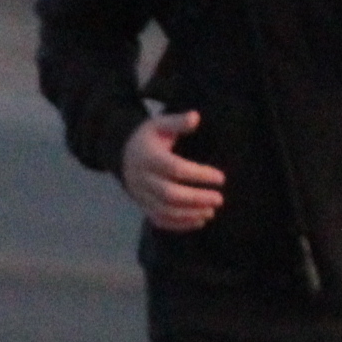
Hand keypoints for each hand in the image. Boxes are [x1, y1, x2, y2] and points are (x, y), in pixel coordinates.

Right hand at [121, 109, 225, 231]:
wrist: (121, 155)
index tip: (220, 178)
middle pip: (170, 194)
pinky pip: (160, 220)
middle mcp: (142, 179)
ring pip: (165, 210)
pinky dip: (180, 224)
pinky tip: (199, 220)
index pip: (175, 169)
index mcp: (148, 157)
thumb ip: (177, 122)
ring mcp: (141, 195)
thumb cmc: (148, 139)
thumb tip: (195, 117)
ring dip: (190, 213)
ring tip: (211, 210)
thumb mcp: (159, 124)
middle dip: (196, 199)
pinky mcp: (143, 206)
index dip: (199, 175)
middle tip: (219, 199)